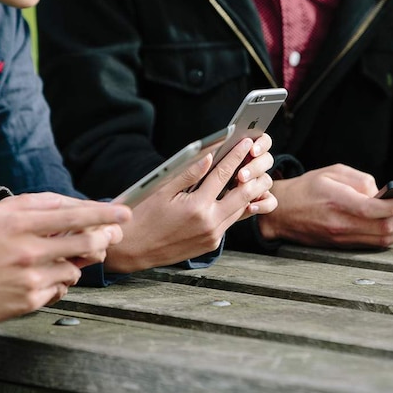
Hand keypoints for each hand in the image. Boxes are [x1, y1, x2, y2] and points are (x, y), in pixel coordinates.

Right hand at [0, 193, 129, 324]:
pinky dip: (59, 282)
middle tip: (111, 236)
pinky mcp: (29, 300)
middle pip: (86, 242)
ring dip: (75, 262)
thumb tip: (70, 203)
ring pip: (76, 269)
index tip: (124, 212)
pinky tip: (42, 277)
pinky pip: (61, 289)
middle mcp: (28, 250)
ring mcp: (30, 277)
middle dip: (105, 238)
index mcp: (20, 224)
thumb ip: (35, 204)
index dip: (104, 213)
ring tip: (58, 258)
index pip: (74, 215)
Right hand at [106, 135, 274, 272]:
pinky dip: (237, 208)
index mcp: (196, 207)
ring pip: (240, 210)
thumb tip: (208, 156)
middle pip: (243, 194)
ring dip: (249, 192)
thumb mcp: (162, 190)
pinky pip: (230, 222)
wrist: (134, 249)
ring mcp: (212, 236)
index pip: (222, 175)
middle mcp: (209, 223)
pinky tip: (238, 196)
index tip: (244, 142)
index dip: (235, 156)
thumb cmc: (143, 216)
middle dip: (254, 175)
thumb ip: (189, 173)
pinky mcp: (211, 245)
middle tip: (258, 159)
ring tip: (253, 174)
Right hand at [256, 164, 392, 248]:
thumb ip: (361, 180)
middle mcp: (341, 224)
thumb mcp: (332, 172)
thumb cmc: (307, 188)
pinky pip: (374, 243)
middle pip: (384, 229)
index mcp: (337, 202)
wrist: (281, 213)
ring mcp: (342, 238)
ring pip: (382, 240)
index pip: (374, 209)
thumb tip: (384, 192)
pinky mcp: (343, 245)